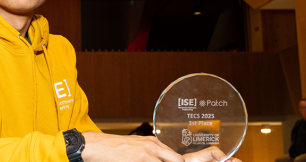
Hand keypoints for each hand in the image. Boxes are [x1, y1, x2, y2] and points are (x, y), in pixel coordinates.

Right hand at [81, 132, 240, 161]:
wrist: (96, 147)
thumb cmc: (113, 150)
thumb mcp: (135, 148)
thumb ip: (151, 154)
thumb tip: (164, 158)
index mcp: (154, 144)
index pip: (177, 158)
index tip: (209, 160)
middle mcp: (154, 147)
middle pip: (178, 160)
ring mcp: (148, 153)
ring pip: (171, 161)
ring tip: (171, 160)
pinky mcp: (141, 158)